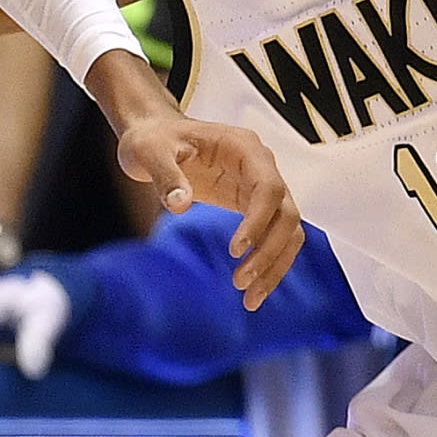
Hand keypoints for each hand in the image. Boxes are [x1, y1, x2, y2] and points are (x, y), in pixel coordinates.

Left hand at [91, 51, 300, 305]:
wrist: (153, 137)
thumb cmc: (151, 139)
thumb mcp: (149, 151)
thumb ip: (165, 175)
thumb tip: (180, 205)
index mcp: (244, 147)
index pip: (269, 187)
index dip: (258, 221)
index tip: (235, 251)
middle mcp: (261, 166)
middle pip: (287, 214)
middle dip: (269, 252)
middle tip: (239, 283)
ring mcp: (260, 187)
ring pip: (287, 231)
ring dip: (274, 266)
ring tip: (250, 300)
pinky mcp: (251, 205)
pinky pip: (272, 237)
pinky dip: (267, 264)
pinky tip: (251, 290)